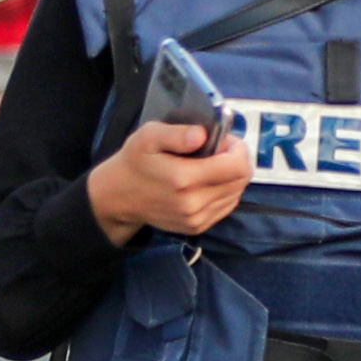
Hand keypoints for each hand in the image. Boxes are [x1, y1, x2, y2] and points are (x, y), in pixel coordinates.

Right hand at [88, 115, 250, 242]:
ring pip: (236, 193)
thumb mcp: (148, 137)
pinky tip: (208, 180)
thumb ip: (177, 134)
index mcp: (183, 178)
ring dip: (231, 176)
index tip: (224, 140)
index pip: (236, 166)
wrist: (119, 197)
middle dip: (237, 160)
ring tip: (211, 164)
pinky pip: (226, 206)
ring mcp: (196, 218)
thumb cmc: (135, 162)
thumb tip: (202, 135)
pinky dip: (224, 191)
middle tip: (219, 149)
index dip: (238, 149)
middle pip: (241, 180)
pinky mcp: (197, 226)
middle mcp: (193, 203)